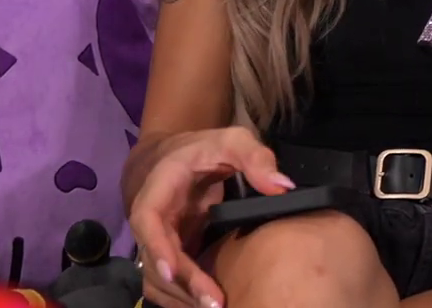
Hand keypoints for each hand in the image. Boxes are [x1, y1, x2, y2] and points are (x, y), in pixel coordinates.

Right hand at [127, 126, 293, 307]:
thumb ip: (257, 158)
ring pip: (158, 278)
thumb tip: (283, 188)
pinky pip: (169, 283)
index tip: (172, 272)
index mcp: (159, 189)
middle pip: (155, 259)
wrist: (179, 156)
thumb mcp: (233, 140)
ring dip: (182, 298)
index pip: (148, 221)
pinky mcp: (171, 253)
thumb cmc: (205, 147)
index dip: (158, 248)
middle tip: (215, 304)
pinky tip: (209, 306)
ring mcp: (159, 241)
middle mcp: (153, 220)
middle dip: (183, 285)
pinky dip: (184, 298)